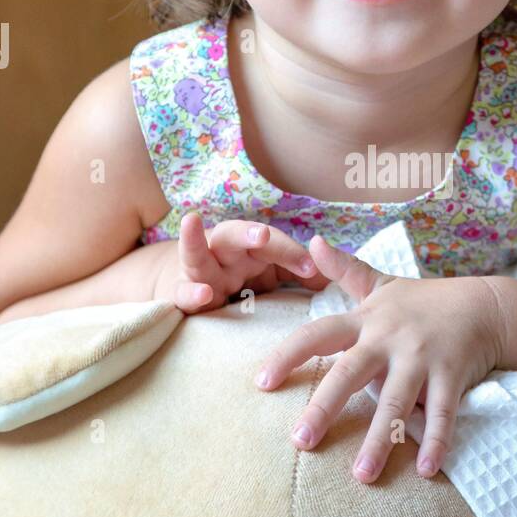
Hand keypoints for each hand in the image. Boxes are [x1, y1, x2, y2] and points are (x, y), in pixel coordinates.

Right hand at [152, 213, 330, 313]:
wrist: (198, 296)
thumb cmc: (244, 282)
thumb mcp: (273, 276)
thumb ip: (300, 274)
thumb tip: (334, 277)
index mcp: (249, 249)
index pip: (271, 242)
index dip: (290, 253)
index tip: (312, 268)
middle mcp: (223, 255)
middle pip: (232, 235)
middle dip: (246, 233)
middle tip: (262, 235)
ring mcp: (201, 274)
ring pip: (196, 254)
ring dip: (193, 240)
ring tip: (191, 220)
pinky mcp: (183, 297)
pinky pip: (182, 294)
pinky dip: (190, 293)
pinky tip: (203, 293)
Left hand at [255, 234, 504, 482]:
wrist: (485, 306)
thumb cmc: (424, 301)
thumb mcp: (381, 283)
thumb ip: (345, 268)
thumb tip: (313, 241)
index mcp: (366, 320)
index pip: (318, 335)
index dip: (287, 355)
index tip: (261, 382)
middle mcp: (389, 339)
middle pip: (350, 373)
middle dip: (325, 407)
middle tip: (300, 442)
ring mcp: (422, 358)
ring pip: (396, 402)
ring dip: (380, 440)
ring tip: (362, 475)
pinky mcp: (452, 375)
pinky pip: (442, 414)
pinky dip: (435, 442)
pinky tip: (425, 470)